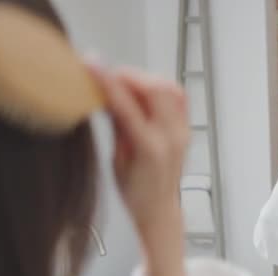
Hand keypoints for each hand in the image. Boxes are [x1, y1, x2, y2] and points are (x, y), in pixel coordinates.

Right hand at [87, 63, 188, 275]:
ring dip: (144, 79)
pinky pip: (178, 96)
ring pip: (169, 87)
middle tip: (107, 76)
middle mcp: (171, 137)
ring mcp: (183, 132)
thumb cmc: (134, 194)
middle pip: (156, 89)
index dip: (107, 81)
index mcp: (150, 150)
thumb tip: (106, 95)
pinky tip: (142, 92)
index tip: (91, 64)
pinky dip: (158, 86)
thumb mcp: (117, 161)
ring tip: (122, 84)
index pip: (127, 105)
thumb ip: (117, 126)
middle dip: (128, 76)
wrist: (159, 210)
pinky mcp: (186, 129)